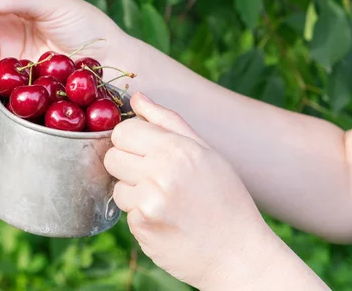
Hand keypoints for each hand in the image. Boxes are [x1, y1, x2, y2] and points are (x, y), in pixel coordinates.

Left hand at [105, 92, 275, 288]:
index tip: (144, 153)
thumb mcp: (206, 153)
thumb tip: (137, 97)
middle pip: (112, 156)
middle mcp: (162, 170)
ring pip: (116, 186)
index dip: (130, 141)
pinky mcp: (144, 226)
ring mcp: (151, 199)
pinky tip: (166, 221)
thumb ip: (168, 121)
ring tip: (165, 203)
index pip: (123, 130)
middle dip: (126, 166)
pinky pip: (125, 213)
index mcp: (178, 147)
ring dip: (133, 195)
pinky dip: (141, 217)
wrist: (240, 255)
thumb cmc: (225, 199)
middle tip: (154, 179)